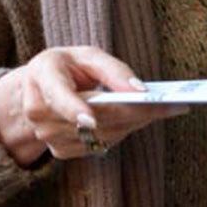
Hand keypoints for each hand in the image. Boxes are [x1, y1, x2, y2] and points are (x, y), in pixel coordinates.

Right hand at [0, 47, 185, 167]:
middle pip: (92, 120)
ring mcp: (47, 135)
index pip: (57, 97)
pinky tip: (138, 118)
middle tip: (168, 105)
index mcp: (42, 77)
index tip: (92, 119)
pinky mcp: (60, 150)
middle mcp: (39, 111)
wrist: (40, 89)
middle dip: (132, 112)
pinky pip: (99, 145)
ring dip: (133, 123)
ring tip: (161, 109)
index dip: (73, 109)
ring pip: (100, 135)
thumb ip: (112, 70)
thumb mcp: (87, 56)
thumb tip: (140, 90)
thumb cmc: (68, 67)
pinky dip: (122, 131)